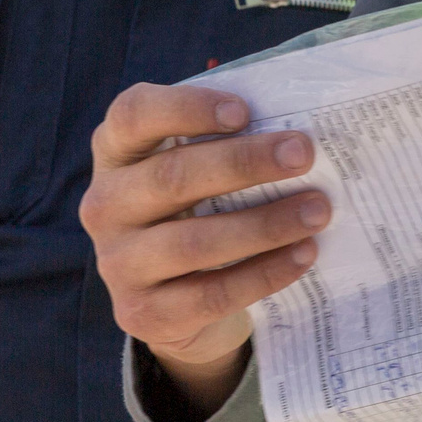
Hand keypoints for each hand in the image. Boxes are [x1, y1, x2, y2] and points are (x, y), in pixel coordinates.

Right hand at [79, 83, 330, 417]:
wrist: (177, 303)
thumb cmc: (197, 210)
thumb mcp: (198, 167)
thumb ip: (228, 138)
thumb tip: (291, 125)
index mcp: (115, 151)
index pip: (133, 114)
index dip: (186, 108)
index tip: (244, 112)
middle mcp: (105, 204)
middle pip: (171, 177)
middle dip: (244, 163)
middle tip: (303, 155)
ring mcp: (117, 263)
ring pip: (193, 242)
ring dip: (264, 224)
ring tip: (317, 210)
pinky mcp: (142, 312)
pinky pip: (210, 294)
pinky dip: (263, 273)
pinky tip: (304, 254)